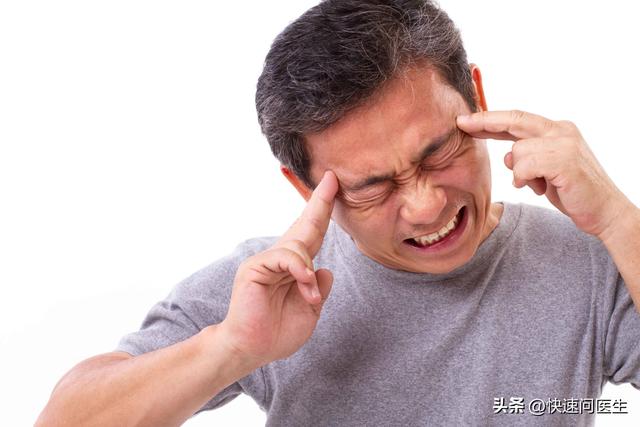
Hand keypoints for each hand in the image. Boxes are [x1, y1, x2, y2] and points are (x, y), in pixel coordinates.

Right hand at [220, 171, 337, 367]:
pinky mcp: (255, 267)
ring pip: (298, 245)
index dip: (323, 212)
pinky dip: (299, 271)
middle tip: (332, 178)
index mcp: (294, 267)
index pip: (312, 235)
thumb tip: (324, 269)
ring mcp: (266, 261)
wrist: (252, 349)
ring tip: (309, 297)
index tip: (334, 187)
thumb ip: (318, 289)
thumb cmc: (278, 332)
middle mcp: (280, 258)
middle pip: (305, 225)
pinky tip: (304, 286)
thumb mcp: (310, 311)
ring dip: (308, 272)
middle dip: (320, 202)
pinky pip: (284, 257)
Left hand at [456, 110, 632, 238]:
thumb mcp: (544, 170)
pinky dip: (525, 179)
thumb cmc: (572, 191)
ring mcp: (564, 143)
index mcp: (557, 130)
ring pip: (517, 151)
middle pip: (514, 120)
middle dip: (485, 122)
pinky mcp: (564, 160)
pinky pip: (524, 166)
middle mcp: (561, 130)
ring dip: (520, 173)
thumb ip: (527, 157)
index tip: (466, 121)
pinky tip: (542, 189)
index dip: (490, 119)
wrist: (604, 211)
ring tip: (541, 185)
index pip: (517, 119)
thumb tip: (506, 154)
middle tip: (462, 123)